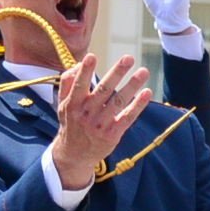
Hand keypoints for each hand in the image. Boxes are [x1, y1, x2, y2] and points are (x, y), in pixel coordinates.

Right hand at [47, 54, 151, 186]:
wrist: (74, 154)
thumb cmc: (71, 122)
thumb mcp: (62, 104)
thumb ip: (67, 82)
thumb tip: (79, 63)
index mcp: (73, 104)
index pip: (79, 85)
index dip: (84, 71)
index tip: (91, 56)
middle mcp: (86, 114)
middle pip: (103, 90)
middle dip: (116, 73)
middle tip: (128, 58)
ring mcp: (100, 124)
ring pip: (118, 102)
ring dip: (132, 86)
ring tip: (144, 71)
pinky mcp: (112, 134)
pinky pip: (127, 117)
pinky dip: (137, 106)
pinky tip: (147, 93)